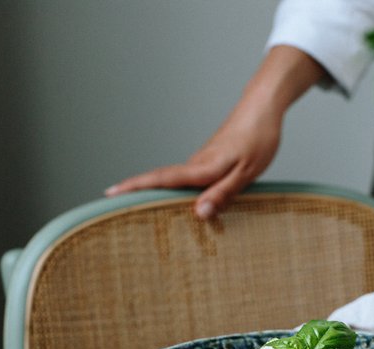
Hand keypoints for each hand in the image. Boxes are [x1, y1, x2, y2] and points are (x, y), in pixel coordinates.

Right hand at [105, 104, 281, 218]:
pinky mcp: (208, 161)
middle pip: (162, 182)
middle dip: (138, 194)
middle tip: (112, 208)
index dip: (136, 187)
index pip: (162, 179)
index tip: (110, 193)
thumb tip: (198, 214)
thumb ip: (222, 194)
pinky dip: (179, 191)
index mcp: (203, 167)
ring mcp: (201, 161)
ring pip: (176, 183)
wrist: (262, 109)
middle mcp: (196, 164)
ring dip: (157, 194)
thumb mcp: (246, 173)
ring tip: (139, 212)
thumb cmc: (259, 140)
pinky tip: (182, 204)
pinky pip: (189, 180)